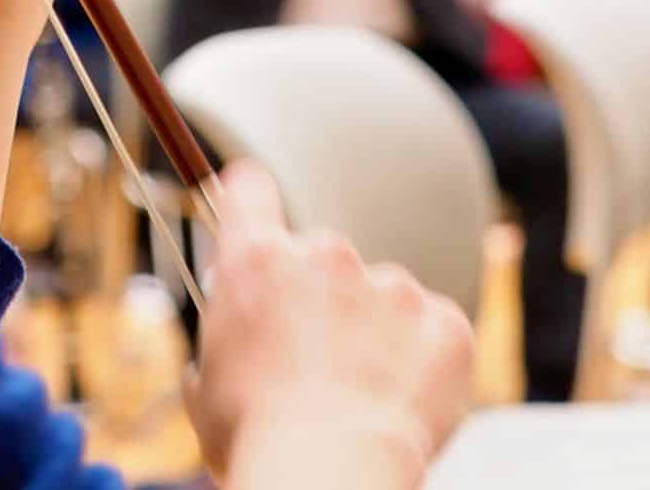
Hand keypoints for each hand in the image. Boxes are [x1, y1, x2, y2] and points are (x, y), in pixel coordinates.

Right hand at [187, 163, 473, 489]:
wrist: (329, 473)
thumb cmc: (256, 440)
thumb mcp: (205, 386)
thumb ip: (222, 342)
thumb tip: (225, 353)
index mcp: (257, 261)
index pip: (250, 187)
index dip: (253, 200)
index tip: (257, 213)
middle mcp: (325, 255)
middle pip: (322, 258)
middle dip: (321, 300)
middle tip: (315, 362)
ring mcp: (390, 285)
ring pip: (381, 297)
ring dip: (374, 332)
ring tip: (360, 395)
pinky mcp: (443, 322)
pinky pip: (432, 329)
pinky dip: (421, 361)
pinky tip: (398, 402)